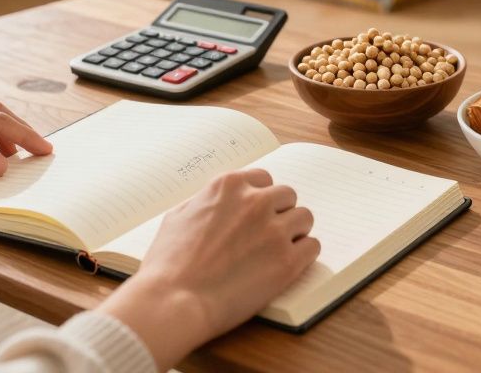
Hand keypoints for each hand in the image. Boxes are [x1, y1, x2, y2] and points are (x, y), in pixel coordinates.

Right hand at [99, 168, 319, 368]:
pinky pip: (312, 246)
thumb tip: (219, 203)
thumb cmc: (168, 264)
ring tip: (279, 250)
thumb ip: (205, 202)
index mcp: (229, 186)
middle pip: (287, 196)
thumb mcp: (178, 216)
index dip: (260, 198)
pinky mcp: (287, 261)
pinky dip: (303, 254)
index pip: (264, 179)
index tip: (257, 213)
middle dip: (279, 213)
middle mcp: (256, 202)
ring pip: (305, 218)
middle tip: (267, 235)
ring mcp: (274, 230)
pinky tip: (288, 265)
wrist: (174, 301)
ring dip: (295, 232)